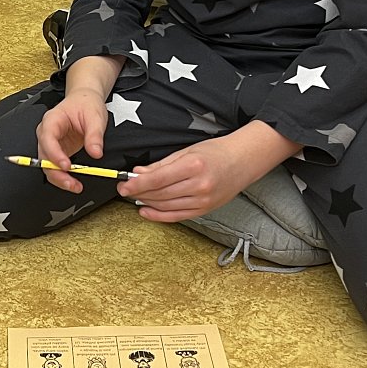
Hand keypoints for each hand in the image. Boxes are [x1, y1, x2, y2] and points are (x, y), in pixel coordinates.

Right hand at [35, 90, 110, 194]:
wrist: (84, 100)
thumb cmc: (86, 104)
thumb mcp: (95, 116)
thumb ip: (95, 135)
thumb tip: (96, 153)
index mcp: (52, 120)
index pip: (47, 139)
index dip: (54, 155)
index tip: (66, 166)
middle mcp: (47, 133)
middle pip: (44, 157)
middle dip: (56, 172)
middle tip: (72, 183)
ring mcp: (50, 143)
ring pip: (47, 166)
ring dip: (59, 178)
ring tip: (75, 186)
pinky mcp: (57, 151)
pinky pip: (55, 167)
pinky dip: (63, 176)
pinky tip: (73, 182)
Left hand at [127, 122, 301, 222]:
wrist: (243, 161)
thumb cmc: (216, 152)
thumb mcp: (187, 151)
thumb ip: (162, 164)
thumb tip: (139, 172)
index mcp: (193, 166)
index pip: (158, 179)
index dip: (137, 184)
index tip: (123, 184)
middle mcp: (199, 185)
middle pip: (160, 193)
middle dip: (138, 192)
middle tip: (124, 189)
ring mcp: (203, 200)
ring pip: (166, 206)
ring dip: (146, 202)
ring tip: (134, 197)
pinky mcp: (205, 209)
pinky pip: (177, 216)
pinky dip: (159, 215)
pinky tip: (146, 211)